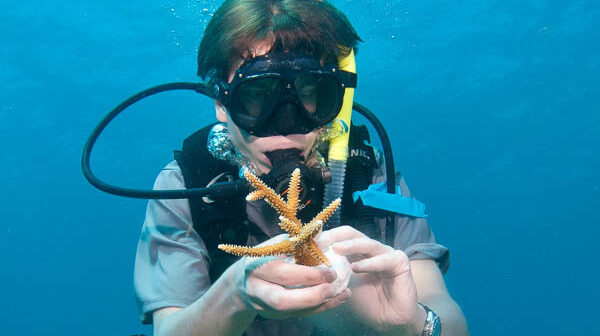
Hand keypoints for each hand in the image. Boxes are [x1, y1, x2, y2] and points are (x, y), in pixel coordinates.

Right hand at [232, 234, 351, 319]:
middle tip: (334, 288)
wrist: (243, 281)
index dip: (308, 275)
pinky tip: (337, 298)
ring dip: (320, 304)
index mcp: (258, 267)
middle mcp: (258, 289)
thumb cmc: (265, 256)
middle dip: (311, 296)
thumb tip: (320, 229)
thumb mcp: (276, 245)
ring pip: (293, 312)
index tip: (331, 271)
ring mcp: (265, 306)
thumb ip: (297, 240)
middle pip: (283, 300)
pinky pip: (299, 315)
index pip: (283, 274)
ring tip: (343, 294)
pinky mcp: (274, 315)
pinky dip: (320, 308)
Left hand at [317, 226, 424, 334]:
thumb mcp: (342, 287)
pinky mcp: (399, 262)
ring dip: (350, 245)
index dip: (324, 237)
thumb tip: (305, 267)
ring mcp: (386, 253)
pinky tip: (356, 268)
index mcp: (356, 252)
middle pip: (351, 234)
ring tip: (335, 249)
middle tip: (319, 242)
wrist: (389, 320)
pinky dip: (369, 263)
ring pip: (367, 243)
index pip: (339, 237)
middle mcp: (371, 249)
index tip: (308, 242)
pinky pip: (384, 260)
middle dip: (334, 236)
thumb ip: (329, 275)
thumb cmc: (366, 303)